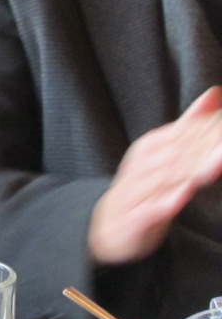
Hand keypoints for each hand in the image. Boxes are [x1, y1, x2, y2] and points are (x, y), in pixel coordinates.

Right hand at [89, 85, 221, 264]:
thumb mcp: (164, 152)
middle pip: (179, 152)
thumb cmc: (143, 186)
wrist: (107, 225)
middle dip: (207, 144)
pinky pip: (152, 208)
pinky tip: (185, 194)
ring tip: (218, 162)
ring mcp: (137, 191)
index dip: (210, 126)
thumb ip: (189, 124)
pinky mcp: (134, 217)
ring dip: (194, 170)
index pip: (184, 132)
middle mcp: (143, 165)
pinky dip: (167, 201)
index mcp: (150, 147)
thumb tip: (215, 92)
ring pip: (168, 178)